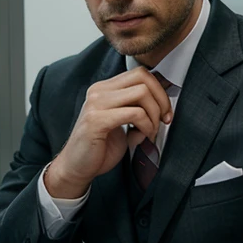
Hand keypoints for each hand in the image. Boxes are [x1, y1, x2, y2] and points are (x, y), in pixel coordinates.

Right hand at [45, 67, 171, 197]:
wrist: (76, 168)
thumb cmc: (100, 149)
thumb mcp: (122, 124)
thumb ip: (138, 111)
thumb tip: (162, 104)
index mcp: (105, 89)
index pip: (140, 74)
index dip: (159, 90)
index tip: (165, 111)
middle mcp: (99, 91)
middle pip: (143, 78)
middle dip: (161, 100)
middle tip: (164, 120)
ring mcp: (96, 104)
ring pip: (141, 93)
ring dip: (154, 114)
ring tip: (150, 132)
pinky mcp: (96, 120)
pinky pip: (134, 113)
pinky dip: (146, 126)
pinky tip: (142, 137)